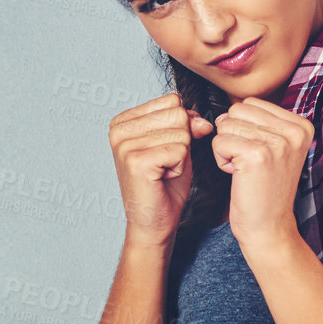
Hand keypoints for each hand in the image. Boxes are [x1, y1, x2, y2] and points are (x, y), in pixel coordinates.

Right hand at [108, 93, 214, 248]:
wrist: (154, 222)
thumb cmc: (164, 185)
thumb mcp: (179, 144)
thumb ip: (188, 123)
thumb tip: (203, 121)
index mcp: (123, 120)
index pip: (172, 101)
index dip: (181, 127)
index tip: (166, 150)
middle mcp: (119, 129)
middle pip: (178, 114)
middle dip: (182, 141)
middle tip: (165, 164)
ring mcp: (125, 145)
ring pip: (181, 132)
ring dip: (181, 156)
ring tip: (163, 171)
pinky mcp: (136, 161)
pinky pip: (180, 150)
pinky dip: (179, 167)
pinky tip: (163, 178)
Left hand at [210, 97, 313, 249]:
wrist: (269, 226)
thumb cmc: (265, 189)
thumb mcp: (274, 149)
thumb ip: (258, 123)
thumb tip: (223, 114)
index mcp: (301, 125)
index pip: (251, 103)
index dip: (243, 128)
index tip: (258, 154)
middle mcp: (294, 131)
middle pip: (236, 111)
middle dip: (233, 136)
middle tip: (249, 162)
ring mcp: (276, 142)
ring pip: (225, 125)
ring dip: (227, 149)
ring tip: (245, 170)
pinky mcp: (256, 155)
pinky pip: (219, 141)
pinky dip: (221, 160)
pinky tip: (238, 176)